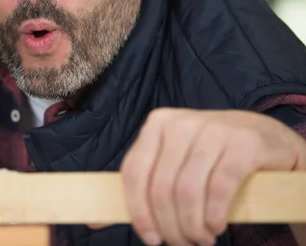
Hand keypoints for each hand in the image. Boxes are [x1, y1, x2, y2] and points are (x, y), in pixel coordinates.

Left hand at [117, 108, 305, 245]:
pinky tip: (215, 227)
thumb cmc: (210, 157)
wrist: (265, 138)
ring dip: (192, 227)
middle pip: (160, 187)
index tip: (149, 238)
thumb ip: (139, 188)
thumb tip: (92, 222)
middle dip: (169, 226)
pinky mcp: (242, 144)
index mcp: (157, 125)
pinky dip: (213, 217)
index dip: (138, 212)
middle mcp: (181, 123)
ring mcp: (213, 130)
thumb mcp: (172, 162)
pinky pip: (218, 189)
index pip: (134, 173)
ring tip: (200, 239)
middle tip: (181, 243)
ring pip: (187, 192)